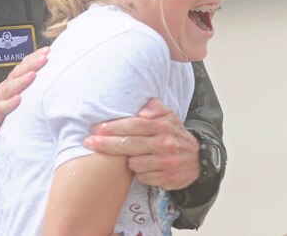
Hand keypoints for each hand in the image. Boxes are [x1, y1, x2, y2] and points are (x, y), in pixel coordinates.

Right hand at [0, 46, 49, 162]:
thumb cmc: (1, 118)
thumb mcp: (16, 103)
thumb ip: (30, 94)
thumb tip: (52, 86)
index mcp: (10, 86)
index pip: (22, 68)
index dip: (33, 58)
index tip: (48, 50)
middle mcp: (3, 91)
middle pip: (17, 74)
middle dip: (31, 64)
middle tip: (44, 57)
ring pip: (9, 89)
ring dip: (21, 81)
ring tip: (33, 74)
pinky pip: (0, 109)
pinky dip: (9, 104)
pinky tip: (18, 100)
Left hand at [84, 98, 200, 189]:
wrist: (198, 160)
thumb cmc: (174, 134)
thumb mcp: (169, 115)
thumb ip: (155, 106)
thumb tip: (142, 110)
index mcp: (164, 126)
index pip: (133, 125)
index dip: (112, 127)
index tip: (95, 129)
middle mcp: (166, 145)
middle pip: (129, 145)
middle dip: (106, 144)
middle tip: (89, 142)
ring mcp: (167, 163)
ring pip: (134, 164)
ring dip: (127, 161)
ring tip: (129, 155)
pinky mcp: (168, 179)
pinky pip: (143, 177)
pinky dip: (139, 173)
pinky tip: (142, 166)